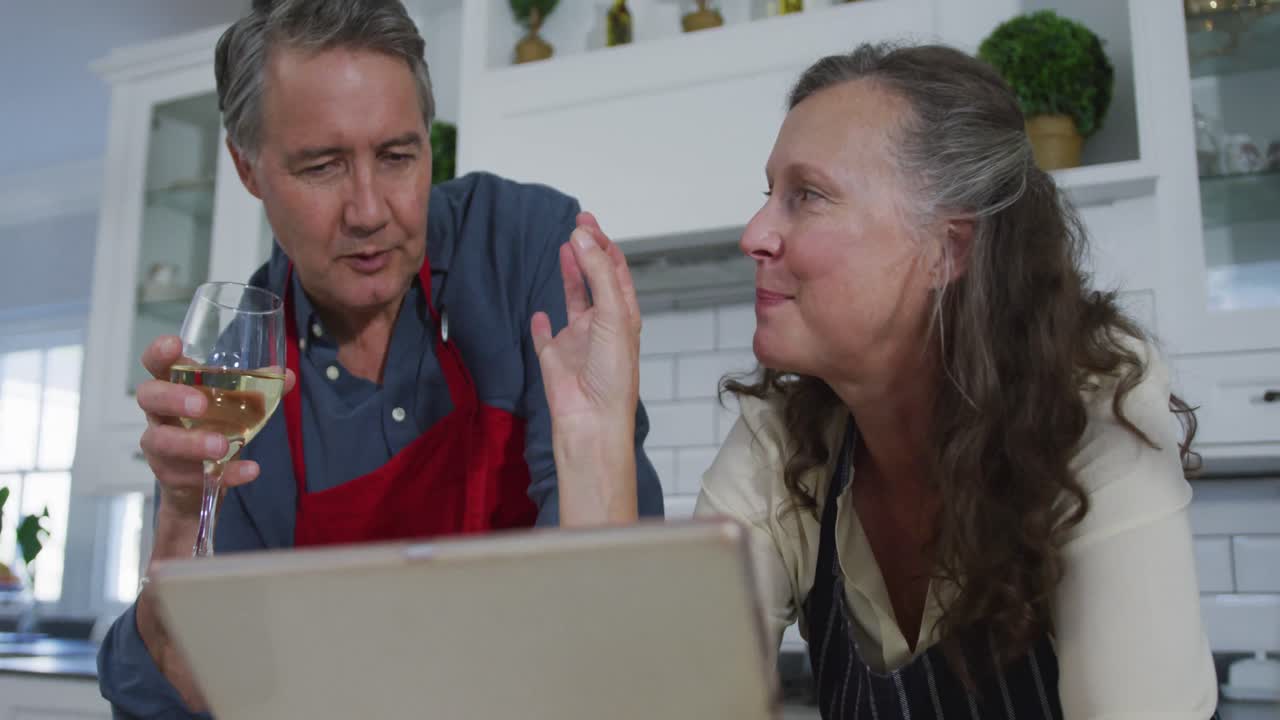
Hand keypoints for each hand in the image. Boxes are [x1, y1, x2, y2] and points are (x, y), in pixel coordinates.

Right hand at [136, 335, 295, 519]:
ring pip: (162, 442)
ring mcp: (160, 446)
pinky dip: (225, 474)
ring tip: (221, 446)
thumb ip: (258, 389)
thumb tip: (286, 375)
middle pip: (149, 398)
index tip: (174, 344)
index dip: (159, 353)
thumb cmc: (212, 428)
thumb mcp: (235, 406)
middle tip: (201, 405)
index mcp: (173, 388)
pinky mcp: (171, 476)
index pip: (155, 364)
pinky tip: (249, 470)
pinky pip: (191, 476)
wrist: (199, 480)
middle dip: (173, 398)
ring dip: (192, 443)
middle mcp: (159, 414)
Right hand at [532, 212, 641, 429]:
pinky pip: (545, 336)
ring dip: (571, 274)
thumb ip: (597, 274)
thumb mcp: (612, 314)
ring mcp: (578, 341)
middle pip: (597, 280)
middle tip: (577, 224)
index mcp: (624, 317)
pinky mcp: (554, 358)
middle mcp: (603, 326)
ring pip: (574, 300)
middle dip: (589, 252)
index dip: (604, 245)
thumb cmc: (611, 374)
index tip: (587, 222)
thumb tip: (581, 237)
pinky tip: (540, 312)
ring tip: (564, 247)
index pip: (617, 272)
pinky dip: (541, 323)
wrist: (590, 420)